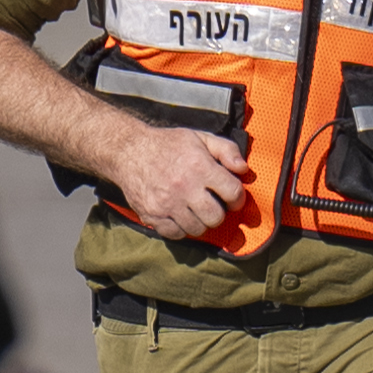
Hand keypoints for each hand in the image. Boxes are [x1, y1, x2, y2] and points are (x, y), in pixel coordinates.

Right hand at [99, 120, 248, 241]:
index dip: (237, 198)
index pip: (232, 192)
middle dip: (218, 212)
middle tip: (211, 204)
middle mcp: (184, 187)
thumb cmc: (168, 144)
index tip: (231, 197)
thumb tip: (244, 169)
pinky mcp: (152, 215)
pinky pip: (176, 234)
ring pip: (197, 229)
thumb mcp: (200, 138)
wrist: (128, 151)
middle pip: (216, 217)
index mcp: (199, 166)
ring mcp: (167, 204)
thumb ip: (227, 150)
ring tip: (194, 209)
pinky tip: (179, 215)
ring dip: (200, 221)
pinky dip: (181, 228)